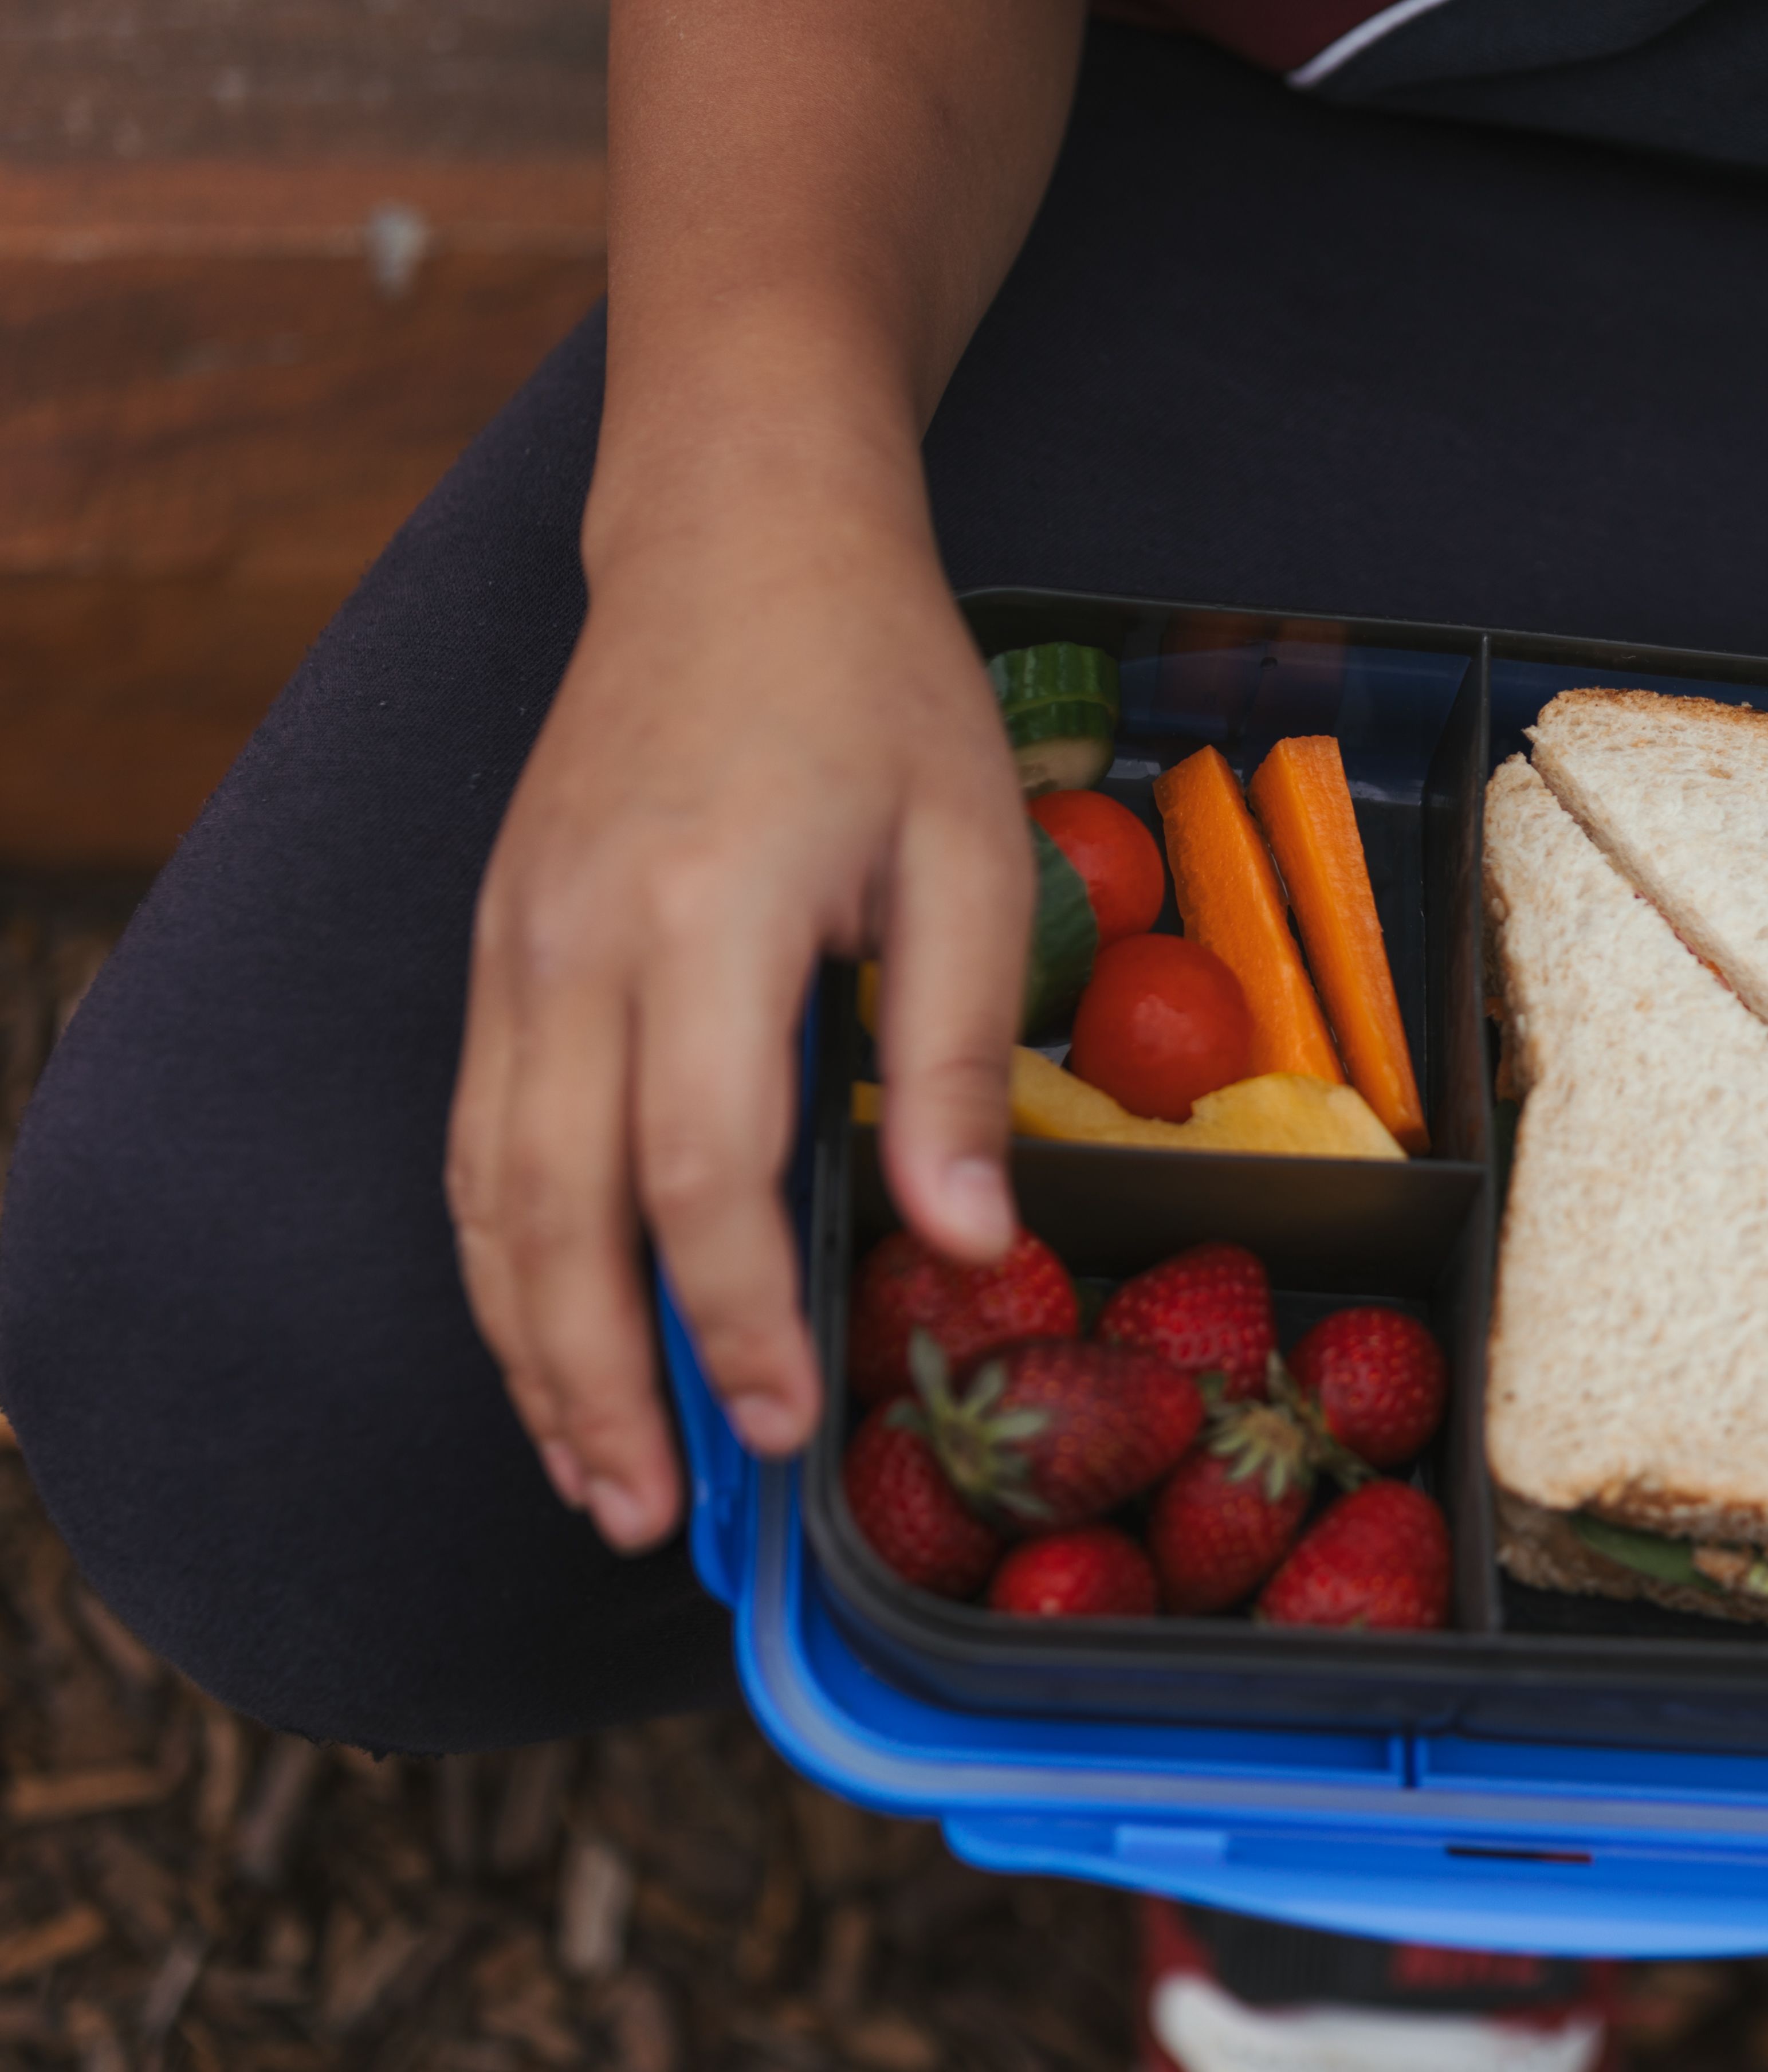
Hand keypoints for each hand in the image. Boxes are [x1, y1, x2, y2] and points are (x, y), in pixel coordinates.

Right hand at [447, 494, 1030, 1551]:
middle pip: (551, 1212)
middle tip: (651, 1518)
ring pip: (487, 1191)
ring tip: (594, 1474)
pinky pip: (477, 1135)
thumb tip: (962, 1241)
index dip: (731, 1321)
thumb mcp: (970, 851)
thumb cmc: (877, 687)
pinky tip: (554, 1334)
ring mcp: (512, 943)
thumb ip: (957, 1053)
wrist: (739, 537)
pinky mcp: (497, 943)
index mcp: (704, 915)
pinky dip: (506, 1256)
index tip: (783, 1428)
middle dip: (597, 1383)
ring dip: (531, 1347)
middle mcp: (572, 941)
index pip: (694, 1168)